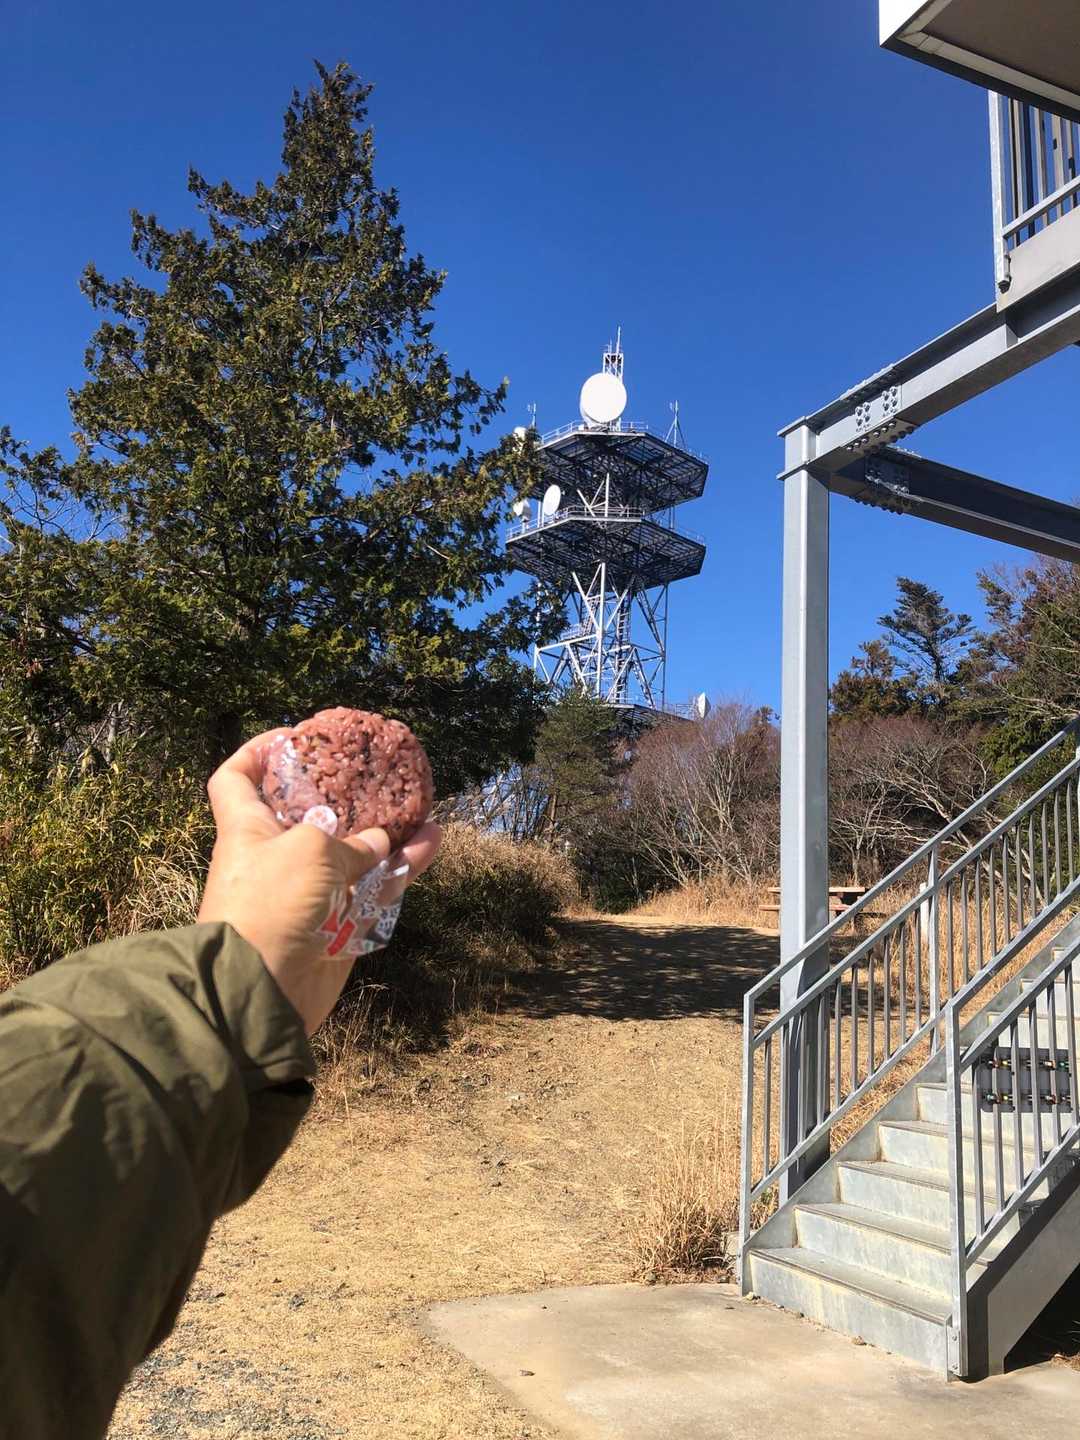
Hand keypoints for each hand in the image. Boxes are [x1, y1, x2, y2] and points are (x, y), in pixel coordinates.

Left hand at [198, 728, 441, 1035]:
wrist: (262, 990)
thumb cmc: (270, 904)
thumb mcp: (309, 852)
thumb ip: (348, 840)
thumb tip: (377, 841)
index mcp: (248, 828)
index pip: (236, 779)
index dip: (256, 753)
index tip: (289, 739)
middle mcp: (276, 856)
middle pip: (308, 814)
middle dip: (342, 793)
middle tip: (373, 774)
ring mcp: (309, 891)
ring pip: (354, 851)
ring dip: (386, 830)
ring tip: (419, 806)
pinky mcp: (338, 922)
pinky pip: (375, 887)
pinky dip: (402, 866)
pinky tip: (430, 842)